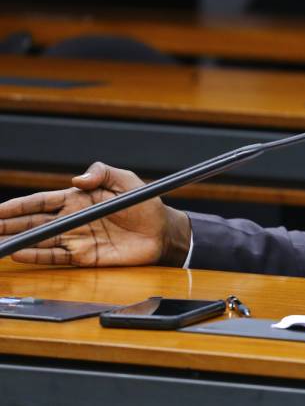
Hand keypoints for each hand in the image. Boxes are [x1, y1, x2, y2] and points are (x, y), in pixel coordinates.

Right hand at [0, 162, 190, 266]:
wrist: (162, 231)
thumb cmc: (144, 203)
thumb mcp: (125, 180)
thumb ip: (101, 173)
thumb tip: (76, 179)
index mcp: (78, 199)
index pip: (41, 202)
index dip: (18, 206)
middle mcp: (72, 219)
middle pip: (33, 222)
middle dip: (8, 224)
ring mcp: (76, 238)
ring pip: (39, 240)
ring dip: (17, 241)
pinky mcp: (85, 257)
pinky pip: (56, 257)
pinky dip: (37, 256)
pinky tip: (20, 254)